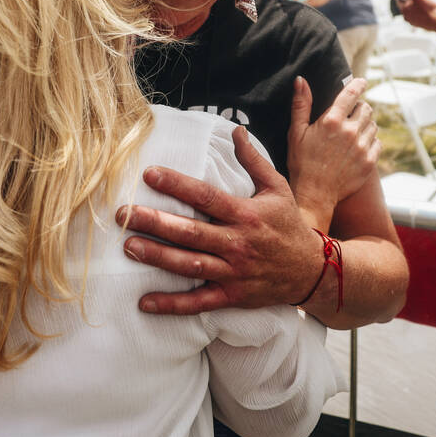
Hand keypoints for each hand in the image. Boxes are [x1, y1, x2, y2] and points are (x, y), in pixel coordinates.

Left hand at [116, 126, 322, 314]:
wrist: (311, 270)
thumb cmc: (289, 225)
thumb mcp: (277, 188)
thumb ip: (253, 161)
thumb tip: (236, 131)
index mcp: (246, 214)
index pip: (206, 197)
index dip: (177, 185)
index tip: (149, 174)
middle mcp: (238, 243)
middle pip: (191, 232)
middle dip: (155, 222)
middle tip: (124, 213)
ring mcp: (234, 272)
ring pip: (190, 265)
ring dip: (158, 257)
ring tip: (129, 247)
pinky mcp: (232, 296)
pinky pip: (198, 303)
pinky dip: (171, 305)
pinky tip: (145, 302)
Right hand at [287, 76, 378, 224]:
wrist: (314, 194)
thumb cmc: (301, 163)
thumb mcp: (296, 132)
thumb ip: (301, 104)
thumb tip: (301, 80)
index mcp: (332, 121)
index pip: (351, 94)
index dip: (358, 84)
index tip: (362, 81)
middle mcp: (350, 132)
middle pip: (366, 108)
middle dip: (359, 108)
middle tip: (351, 115)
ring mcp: (362, 147)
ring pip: (373, 125)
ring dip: (365, 125)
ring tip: (353, 133)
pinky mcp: (369, 161)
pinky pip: (378, 142)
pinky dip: (370, 141)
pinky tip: (359, 146)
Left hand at [393, 0, 435, 28]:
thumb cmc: (428, 8)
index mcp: (404, 10)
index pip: (399, 0)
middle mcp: (406, 17)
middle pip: (406, 6)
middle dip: (411, 1)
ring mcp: (412, 22)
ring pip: (412, 11)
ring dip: (416, 7)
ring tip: (425, 5)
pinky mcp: (418, 25)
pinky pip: (417, 16)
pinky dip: (420, 13)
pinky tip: (427, 11)